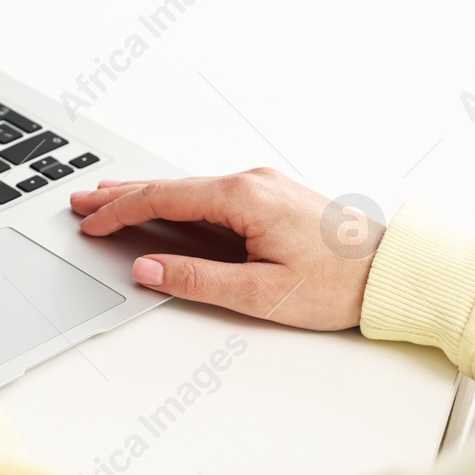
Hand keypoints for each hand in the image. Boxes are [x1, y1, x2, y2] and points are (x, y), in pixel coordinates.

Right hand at [70, 168, 382, 330]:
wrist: (393, 272)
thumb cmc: (338, 285)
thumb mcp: (261, 293)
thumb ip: (197, 279)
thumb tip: (147, 270)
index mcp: (242, 197)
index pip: (162, 198)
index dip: (119, 211)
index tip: (90, 223)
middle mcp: (249, 180)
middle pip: (169, 185)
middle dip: (121, 195)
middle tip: (82, 201)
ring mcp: (261, 184)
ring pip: (188, 186)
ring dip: (146, 193)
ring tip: (108, 198)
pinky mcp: (271, 194)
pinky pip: (208, 191)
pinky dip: (175, 196)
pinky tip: (163, 202)